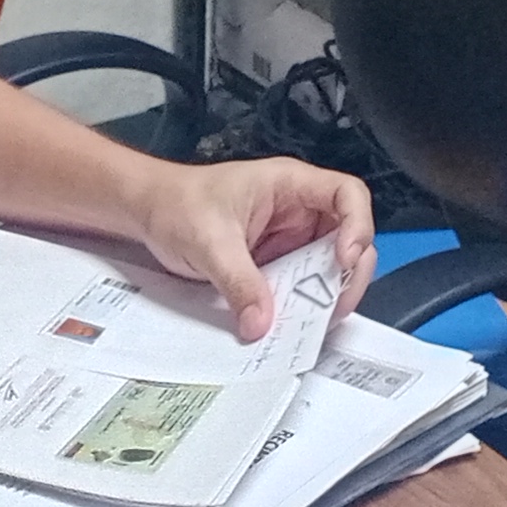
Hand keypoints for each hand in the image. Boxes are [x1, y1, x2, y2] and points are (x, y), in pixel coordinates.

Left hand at [134, 157, 375, 342]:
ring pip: (329, 267)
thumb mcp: (208, 241)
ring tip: (314, 322)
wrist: (148, 213)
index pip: (347, 194)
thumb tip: (260, 322)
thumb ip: (237, 282)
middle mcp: (299, 210)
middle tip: (333, 306)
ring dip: (327, 295)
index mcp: (290, 184)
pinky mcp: (278, 264)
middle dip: (347, 273)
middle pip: (350, 237)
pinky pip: (302, 286)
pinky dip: (303, 305)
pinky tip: (293, 322)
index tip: (344, 258)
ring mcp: (291, 238)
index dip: (358, 225)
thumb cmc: (177, 203)